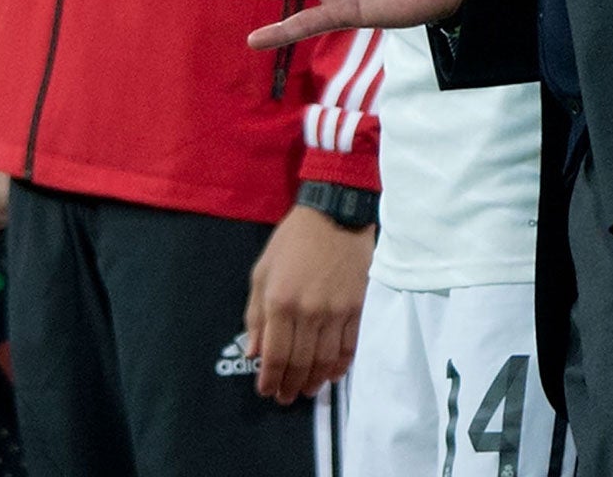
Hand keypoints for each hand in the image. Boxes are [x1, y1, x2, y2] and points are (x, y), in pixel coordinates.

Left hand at [245, 205, 373, 403]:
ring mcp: (336, 312)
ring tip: (307, 390)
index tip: (266, 391)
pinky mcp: (357, 308)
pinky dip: (340, 366)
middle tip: (285, 397)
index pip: (275, 355)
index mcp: (280, 302)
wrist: (335, 214)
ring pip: (325, 361)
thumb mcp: (262, 272)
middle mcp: (308, 312)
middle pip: (300, 363)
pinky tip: (332, 374)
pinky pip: (350, 347)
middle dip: (290, 386)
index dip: (269, 379)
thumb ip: (256, 315)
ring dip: (314, 381)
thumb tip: (254, 353)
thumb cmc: (292, 242)